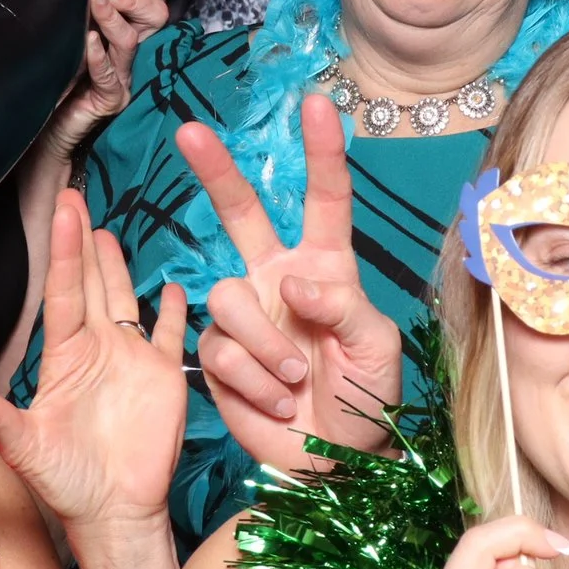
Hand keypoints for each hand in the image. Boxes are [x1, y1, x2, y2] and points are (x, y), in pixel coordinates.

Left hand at [0, 187, 190, 528]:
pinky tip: (176, 289)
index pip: (65, 293)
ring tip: (108, 230)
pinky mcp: (166, 378)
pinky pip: (171, 336)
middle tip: (77, 195)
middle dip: (84, 242)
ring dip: (119, 268)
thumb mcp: (24, 448)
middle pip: (92, 285)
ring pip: (126, 301)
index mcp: (64, 358)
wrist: (115, 511)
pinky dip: (175, 313)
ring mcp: (132, 361)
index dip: (65, 252)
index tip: (64, 211)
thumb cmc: (67, 481)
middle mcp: (97, 350)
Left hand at [38, 0, 172, 159]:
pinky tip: (89, 40)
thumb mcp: (75, 38)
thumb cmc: (63, 79)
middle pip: (151, 21)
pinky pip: (108, 75)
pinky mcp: (111, 100)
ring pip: (129, 43)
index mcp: (133, 40)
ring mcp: (126, 80)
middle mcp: (136, 58)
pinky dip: (98, 55)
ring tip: (96, 0)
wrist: (50, 127)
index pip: (154, 9)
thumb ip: (89, 15)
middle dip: (130, 0)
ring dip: (112, 19)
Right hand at [179, 94, 403, 469]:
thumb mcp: (378, 349)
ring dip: (266, 344)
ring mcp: (246, 316)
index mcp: (327, 267)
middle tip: (190, 133)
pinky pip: (220, 350)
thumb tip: (293, 282)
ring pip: (226, 297)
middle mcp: (279, 279)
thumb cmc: (368, 401)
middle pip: (242, 214)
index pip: (325, 200)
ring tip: (296, 378)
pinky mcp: (219, 355)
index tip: (316, 104)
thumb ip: (344, 307)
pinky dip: (252, 378)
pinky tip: (277, 398)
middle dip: (217, 172)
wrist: (336, 464)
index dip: (322, 151)